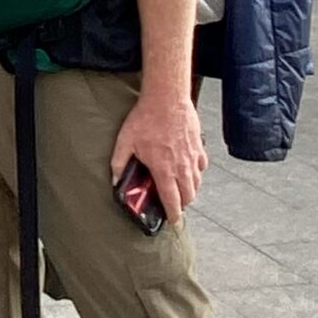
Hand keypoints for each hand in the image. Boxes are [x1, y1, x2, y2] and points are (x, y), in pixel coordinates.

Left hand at [110, 87, 206, 226]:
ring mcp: (192, 157)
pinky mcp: (199, 146)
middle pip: (188, 196)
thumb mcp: (125, 141)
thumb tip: (115, 179)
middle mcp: (182, 166)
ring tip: (180, 190)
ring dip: (190, 190)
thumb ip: (119, 163)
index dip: (173, 214)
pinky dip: (196, 173)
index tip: (172, 220)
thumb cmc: (147, 117)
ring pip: (197, 183)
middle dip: (182, 204)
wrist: (167, 97)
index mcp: (164, 169)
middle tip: (173, 204)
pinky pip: (202, 166)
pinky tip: (189, 169)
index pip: (172, 201)